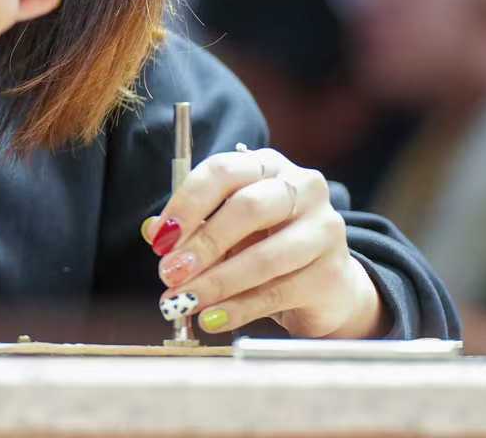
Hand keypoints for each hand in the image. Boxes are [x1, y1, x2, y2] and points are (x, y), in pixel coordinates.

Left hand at [146, 148, 385, 338]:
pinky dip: (239, 308)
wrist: (328, 285)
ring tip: (185, 301)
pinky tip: (213, 318)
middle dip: (202, 244)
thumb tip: (154, 231)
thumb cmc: (268, 246)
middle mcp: (302, 188)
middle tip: (169, 273)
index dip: (187, 204)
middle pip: (247, 208)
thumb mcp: (228, 231)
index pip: (224, 171)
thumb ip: (192, 227)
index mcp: (269, 166)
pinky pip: (277, 293)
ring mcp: (323, 229)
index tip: (162, 238)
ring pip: (263, 257)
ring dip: (216, 282)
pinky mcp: (331, 273)